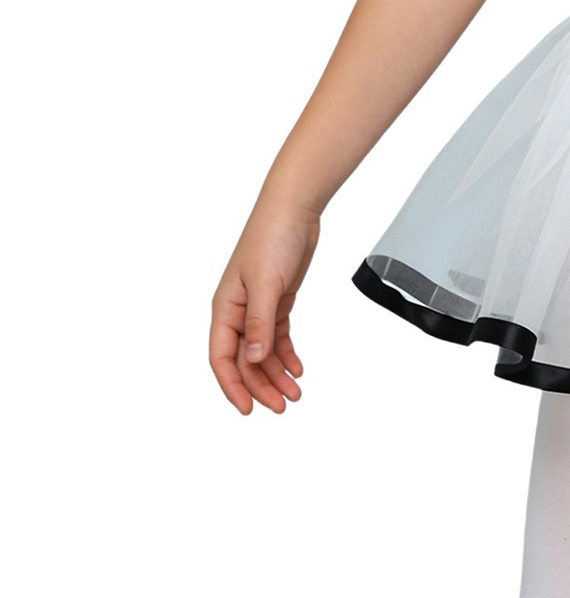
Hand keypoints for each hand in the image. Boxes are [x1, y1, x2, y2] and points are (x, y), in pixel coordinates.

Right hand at [209, 200, 319, 414]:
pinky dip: (287, 354)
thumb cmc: (272, 237)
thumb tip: (252, 360)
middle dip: (262, 385)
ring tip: (295, 393)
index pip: (222, 358)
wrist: (294, 209)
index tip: (248, 408)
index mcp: (225, 309)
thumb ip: (259, 322)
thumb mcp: (266, 282)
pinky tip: (298, 368)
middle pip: (245, 361)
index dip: (233, 386)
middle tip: (283, 405)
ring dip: (277, 373)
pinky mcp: (277, 300)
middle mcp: (238, 312)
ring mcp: (257, 307)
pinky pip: (278, 336)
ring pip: (263, 352)